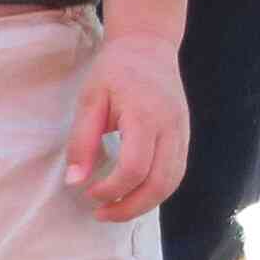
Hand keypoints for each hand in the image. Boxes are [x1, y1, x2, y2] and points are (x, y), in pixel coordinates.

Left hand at [65, 29, 187, 220]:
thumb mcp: (90, 100)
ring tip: (115, 209)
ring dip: (144, 205)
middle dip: (129, 207)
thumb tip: (75, 182)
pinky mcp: (184, 137)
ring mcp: (182, 133)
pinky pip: (176, 174)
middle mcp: (171, 128)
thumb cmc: (115, 70)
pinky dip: (155, 192)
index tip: (89, 192)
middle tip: (101, 213)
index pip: (134, 168)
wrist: (148, 45)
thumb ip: (82, 141)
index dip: (111, 190)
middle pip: (159, 184)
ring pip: (171, 183)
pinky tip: (132, 194)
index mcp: (146, 116)